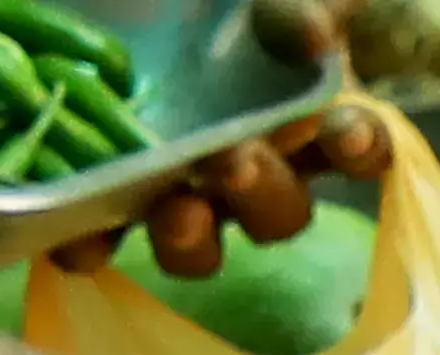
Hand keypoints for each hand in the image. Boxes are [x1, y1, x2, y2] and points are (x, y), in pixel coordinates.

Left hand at [51, 0, 391, 277]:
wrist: (129, 8)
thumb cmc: (222, 5)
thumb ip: (293, 7)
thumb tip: (312, 37)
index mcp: (302, 121)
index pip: (356, 148)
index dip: (358, 148)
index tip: (344, 133)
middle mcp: (250, 174)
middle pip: (277, 212)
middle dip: (259, 192)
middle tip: (232, 162)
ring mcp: (183, 195)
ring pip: (201, 245)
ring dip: (192, 239)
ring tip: (173, 212)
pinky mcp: (112, 205)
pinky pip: (105, 243)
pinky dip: (93, 246)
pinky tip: (81, 235)